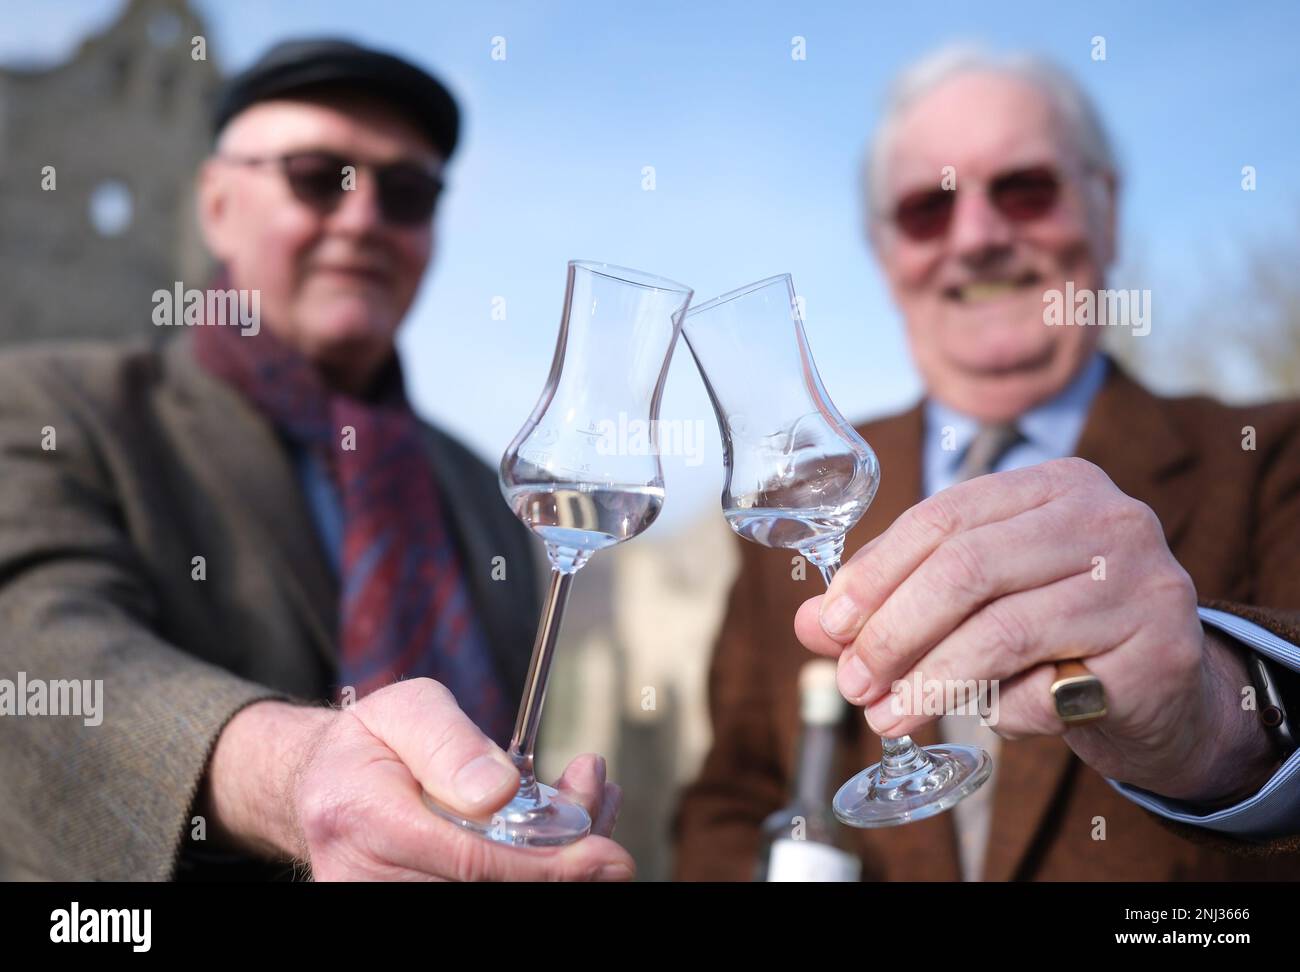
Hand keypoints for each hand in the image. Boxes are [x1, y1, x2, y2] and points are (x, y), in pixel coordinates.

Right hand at [203, 678, 633, 880]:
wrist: (325, 782)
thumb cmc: (373, 740)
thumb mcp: (407, 709)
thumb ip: (450, 743)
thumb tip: (500, 789)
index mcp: (363, 817)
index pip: (468, 860)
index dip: (543, 865)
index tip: (604, 854)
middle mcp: (364, 875)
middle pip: (489, 885)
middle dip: (562, 854)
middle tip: (600, 802)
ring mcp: (380, 898)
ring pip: (493, 894)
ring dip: (555, 859)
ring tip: (585, 802)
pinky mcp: (400, 905)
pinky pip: (482, 893)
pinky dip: (533, 865)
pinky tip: (560, 830)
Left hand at [794, 457, 1276, 803]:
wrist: (1168, 693)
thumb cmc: (1055, 634)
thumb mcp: (975, 603)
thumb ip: (894, 601)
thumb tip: (811, 624)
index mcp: (1054, 484)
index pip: (942, 516)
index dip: (875, 573)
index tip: (829, 625)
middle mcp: (1107, 517)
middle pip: (966, 568)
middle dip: (893, 632)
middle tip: (853, 682)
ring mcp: (1144, 580)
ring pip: (1002, 630)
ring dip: (929, 682)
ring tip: (886, 716)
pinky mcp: (1161, 650)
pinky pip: (1050, 688)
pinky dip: (1002, 711)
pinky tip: (986, 720)